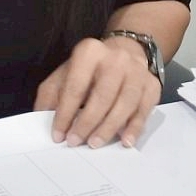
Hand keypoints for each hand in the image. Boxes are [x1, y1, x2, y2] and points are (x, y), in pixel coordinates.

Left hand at [35, 36, 160, 148]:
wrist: (126, 51)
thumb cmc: (91, 69)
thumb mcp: (66, 73)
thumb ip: (52, 95)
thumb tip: (43, 120)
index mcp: (89, 52)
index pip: (76, 87)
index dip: (65, 113)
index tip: (58, 135)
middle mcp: (116, 59)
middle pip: (102, 95)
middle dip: (87, 122)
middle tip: (76, 142)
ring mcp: (138, 71)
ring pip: (125, 103)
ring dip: (109, 127)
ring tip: (96, 144)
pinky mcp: (152, 85)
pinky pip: (144, 109)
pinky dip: (135, 127)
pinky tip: (125, 141)